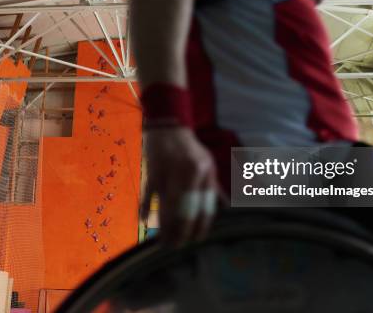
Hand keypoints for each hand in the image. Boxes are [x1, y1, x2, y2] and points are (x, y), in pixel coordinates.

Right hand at [142, 127, 224, 244]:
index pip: (205, 206)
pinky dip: (146, 208)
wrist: (169, 126)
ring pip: (167, 207)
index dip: (200, 226)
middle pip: (186, 211)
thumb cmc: (190, 148)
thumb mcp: (208, 164)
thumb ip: (214, 187)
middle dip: (182, 232)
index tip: (196, 240)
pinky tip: (145, 221)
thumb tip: (226, 208)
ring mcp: (170, 174)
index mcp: (205, 173)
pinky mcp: (153, 173)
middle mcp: (189, 175)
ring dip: (165, 227)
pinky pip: (150, 195)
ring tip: (164, 242)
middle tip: (177, 246)